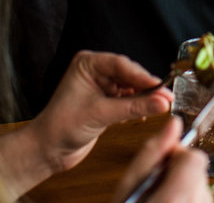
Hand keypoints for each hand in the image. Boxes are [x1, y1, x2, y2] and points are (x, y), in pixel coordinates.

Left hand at [31, 51, 174, 174]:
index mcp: (87, 64)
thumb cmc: (61, 127)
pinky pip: (128, 99)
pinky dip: (137, 106)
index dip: (143, 77)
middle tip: (166, 98)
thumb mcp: (101, 114)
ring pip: (131, 87)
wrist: (48, 150)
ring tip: (159, 106)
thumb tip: (162, 102)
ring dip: (143, 98)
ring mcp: (101, 87)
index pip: (122, 65)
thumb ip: (134, 107)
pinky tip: (144, 113)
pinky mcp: (105, 102)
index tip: (161, 87)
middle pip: (129, 74)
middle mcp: (94, 71)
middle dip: (146, 88)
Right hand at [113, 117, 211, 202]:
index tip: (159, 169)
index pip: (195, 157)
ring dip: (184, 191)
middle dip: (179, 175)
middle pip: (199, 172)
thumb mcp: (129, 187)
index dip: (176, 157)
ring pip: (201, 188)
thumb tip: (174, 124)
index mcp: (178, 196)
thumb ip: (152, 154)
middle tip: (155, 191)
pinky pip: (202, 202)